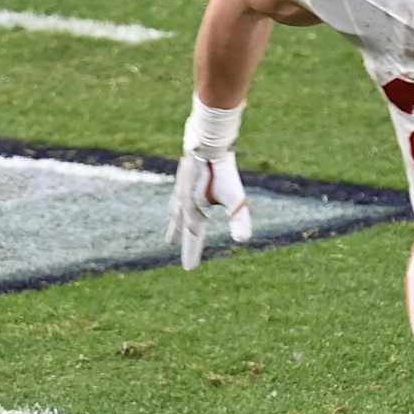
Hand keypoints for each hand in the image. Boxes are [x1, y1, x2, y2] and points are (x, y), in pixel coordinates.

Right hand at [166, 152, 251, 269]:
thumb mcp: (234, 197)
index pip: (193, 238)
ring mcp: (182, 191)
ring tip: (169, 238)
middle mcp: (184, 204)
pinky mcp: (185, 180)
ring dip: (174, 227)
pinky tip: (178, 205)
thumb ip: (238, 219)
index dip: (191, 253)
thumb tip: (243, 240)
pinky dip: (176, 208)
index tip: (189, 269)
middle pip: (183, 229)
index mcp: (194, 211)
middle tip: (185, 265)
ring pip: (176, 214)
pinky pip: (178, 199)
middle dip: (185, 245)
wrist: (208, 144)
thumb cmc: (221, 171)